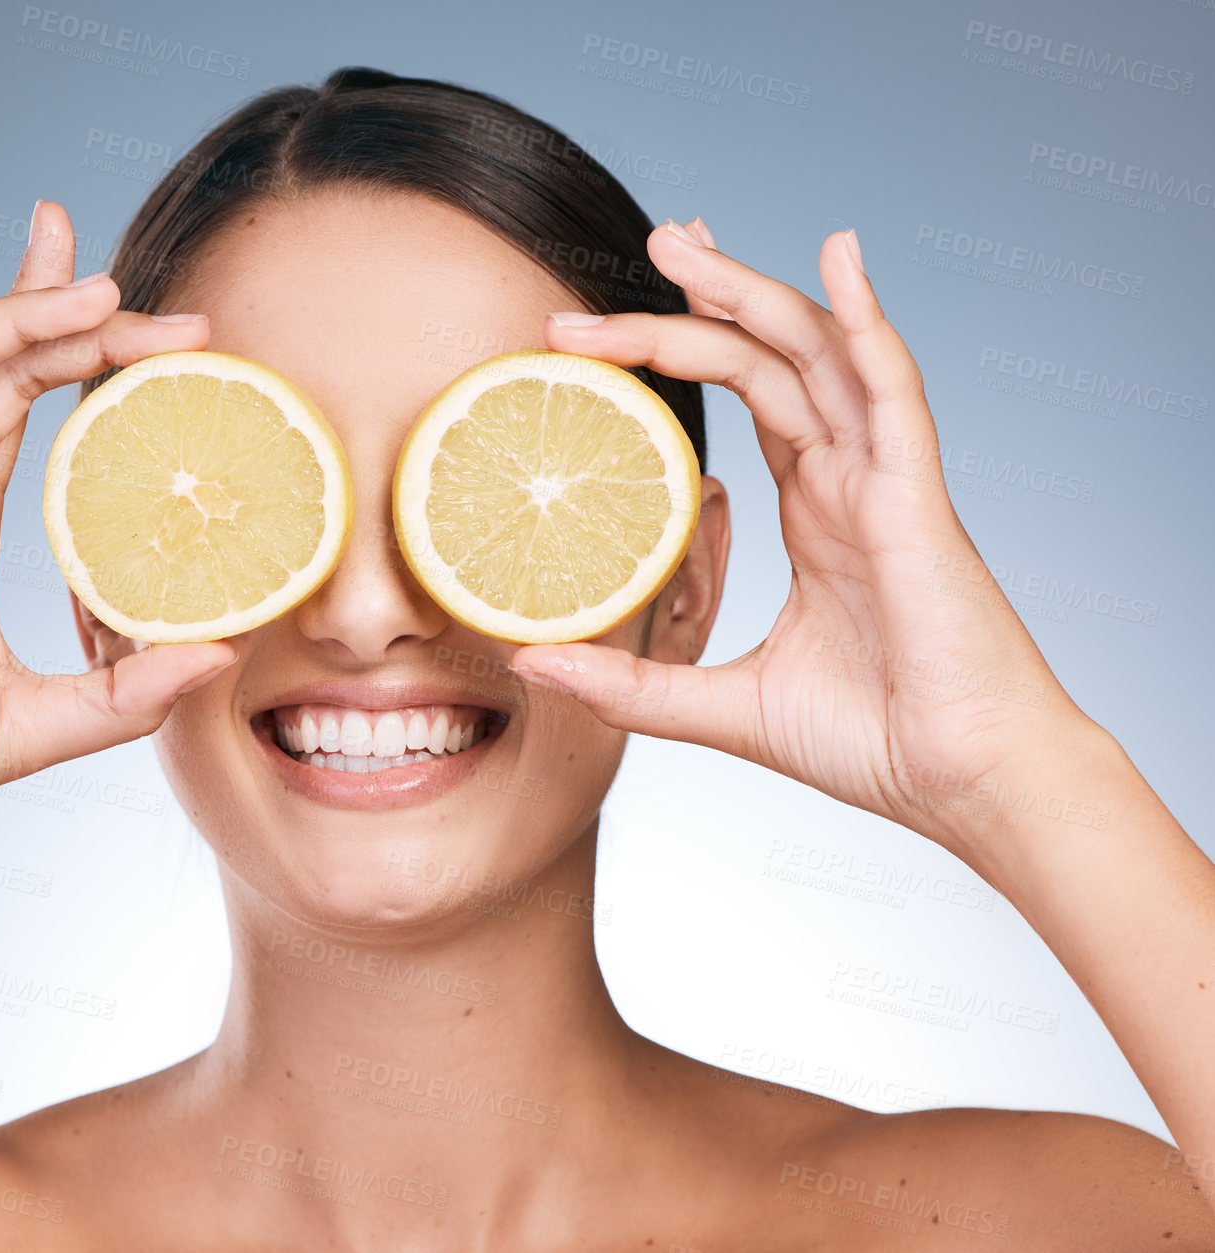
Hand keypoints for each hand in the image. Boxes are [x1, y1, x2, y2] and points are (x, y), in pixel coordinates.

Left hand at [511, 218, 1095, 853]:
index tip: (604, 333)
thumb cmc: (874, 744)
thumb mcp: (722, 708)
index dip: (685, 351)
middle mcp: (850, 480)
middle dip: (700, 302)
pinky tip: (838, 257)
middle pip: (770, 358)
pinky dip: (866, 319)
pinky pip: (892, 390)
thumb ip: (629, 684)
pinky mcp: (916, 500)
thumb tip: (529, 662)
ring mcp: (885, 481)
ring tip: (683, 241)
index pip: (751, 399)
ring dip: (753, 291)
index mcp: (819, 510)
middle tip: (640, 249)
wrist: (968, 789)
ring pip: (817, 353)